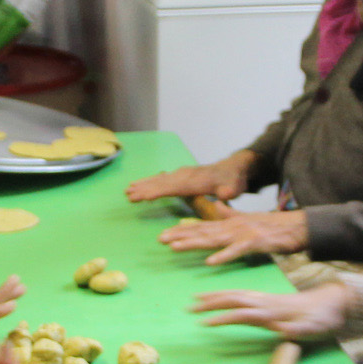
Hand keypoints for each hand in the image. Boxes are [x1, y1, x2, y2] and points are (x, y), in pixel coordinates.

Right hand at [124, 155, 250, 204]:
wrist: (233, 168)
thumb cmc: (233, 180)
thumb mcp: (235, 187)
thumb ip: (229, 191)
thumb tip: (226, 194)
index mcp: (195, 181)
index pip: (172, 187)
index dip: (157, 191)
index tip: (143, 196)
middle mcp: (185, 175)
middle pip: (161, 182)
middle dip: (144, 188)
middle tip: (128, 194)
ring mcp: (182, 174)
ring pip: (159, 179)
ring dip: (144, 184)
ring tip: (127, 190)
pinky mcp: (181, 175)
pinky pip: (162, 178)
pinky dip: (150, 181)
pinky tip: (140, 184)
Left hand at [159, 209, 307, 264]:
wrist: (298, 226)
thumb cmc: (274, 226)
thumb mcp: (246, 218)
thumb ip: (228, 213)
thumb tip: (214, 204)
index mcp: (230, 223)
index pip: (202, 226)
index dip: (182, 230)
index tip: (164, 234)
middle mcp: (233, 226)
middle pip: (203, 232)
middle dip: (181, 236)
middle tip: (160, 240)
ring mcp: (243, 234)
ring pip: (214, 240)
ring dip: (194, 243)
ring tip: (176, 247)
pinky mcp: (255, 243)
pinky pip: (236, 251)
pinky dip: (223, 256)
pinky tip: (210, 262)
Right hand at [189, 284, 349, 340]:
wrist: (335, 302)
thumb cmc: (323, 320)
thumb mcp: (313, 329)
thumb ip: (298, 330)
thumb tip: (284, 331)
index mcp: (274, 312)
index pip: (244, 314)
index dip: (224, 318)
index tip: (205, 323)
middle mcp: (266, 302)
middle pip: (234, 299)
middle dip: (210, 302)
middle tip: (189, 307)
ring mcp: (266, 298)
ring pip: (235, 294)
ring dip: (214, 296)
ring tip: (195, 299)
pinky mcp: (267, 298)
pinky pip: (240, 293)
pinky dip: (225, 293)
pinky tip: (217, 296)